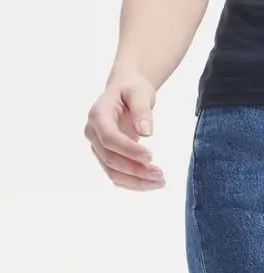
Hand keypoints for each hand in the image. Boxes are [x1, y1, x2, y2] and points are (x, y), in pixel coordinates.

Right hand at [84, 73, 165, 190]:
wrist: (126, 90)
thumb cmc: (132, 89)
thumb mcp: (140, 92)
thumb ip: (142, 110)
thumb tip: (146, 132)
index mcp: (98, 115)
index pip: (109, 138)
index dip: (128, 150)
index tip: (150, 156)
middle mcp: (93, 133)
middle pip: (109, 158)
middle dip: (134, 169)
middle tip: (160, 174)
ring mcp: (98, 147)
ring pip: (112, 171)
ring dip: (135, 180)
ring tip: (160, 181)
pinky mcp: (107, 156)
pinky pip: (116, 174)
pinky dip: (133, 182)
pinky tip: (151, 183)